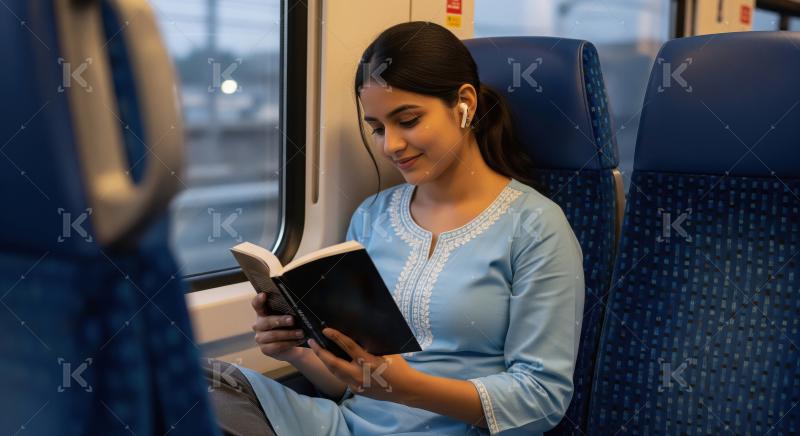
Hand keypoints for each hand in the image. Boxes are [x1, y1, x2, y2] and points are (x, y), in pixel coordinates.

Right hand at [251, 292, 308, 362]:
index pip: (257, 305)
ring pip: (272, 335)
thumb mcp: (289, 318)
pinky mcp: (265, 349)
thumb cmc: (290, 327)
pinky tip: (297, 341)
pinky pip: (276, 346)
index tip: (264, 295)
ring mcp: (260, 337)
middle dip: (280, 320)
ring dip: (288, 334)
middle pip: (266, 321)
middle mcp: (259, 325)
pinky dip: (288, 343)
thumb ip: (288, 311)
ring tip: (300, 333)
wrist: (292, 346)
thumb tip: (297, 306)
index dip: (259, 300)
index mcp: (263, 313)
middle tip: (292, 320)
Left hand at [308, 327, 422, 402]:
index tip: (325, 330)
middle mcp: (359, 375)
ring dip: (325, 362)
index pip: (347, 347)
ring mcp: (356, 385)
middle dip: (320, 352)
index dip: (335, 337)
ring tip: (318, 351)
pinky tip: (332, 363)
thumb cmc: (398, 367)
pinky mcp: (357, 391)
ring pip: (335, 373)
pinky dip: (335, 369)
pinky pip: (342, 379)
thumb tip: (356, 336)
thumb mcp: (386, 352)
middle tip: (311, 342)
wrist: (405, 389)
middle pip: (333, 364)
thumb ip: (370, 346)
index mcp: (367, 362)